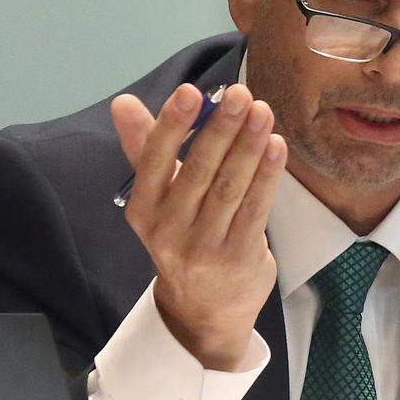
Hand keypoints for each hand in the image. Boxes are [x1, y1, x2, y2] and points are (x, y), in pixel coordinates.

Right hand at [111, 83, 286, 370]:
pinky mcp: (238, 257)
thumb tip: (123, 102)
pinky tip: (276, 146)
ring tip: (264, 112)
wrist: (203, 309)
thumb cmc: (182, 235)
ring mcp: (204, 247)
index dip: (172, 124)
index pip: (155, 160)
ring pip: (230, 187)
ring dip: (249, 146)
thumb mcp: (157, 198)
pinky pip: (255, 208)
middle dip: (222, 128)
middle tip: (242, 94)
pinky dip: (268, 175)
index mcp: (143, 209)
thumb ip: (145, 146)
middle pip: (199, 170)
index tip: (191, 90)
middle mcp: (168, 230)